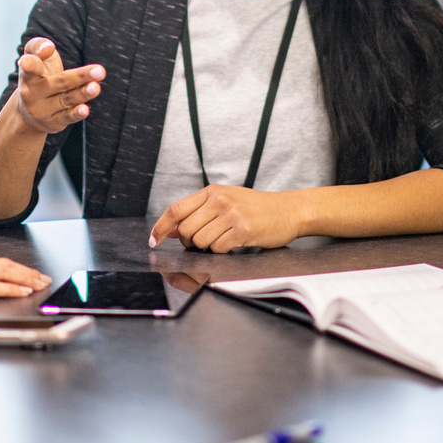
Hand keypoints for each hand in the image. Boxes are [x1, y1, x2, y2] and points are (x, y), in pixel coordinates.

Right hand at [12, 38, 104, 135]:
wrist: (28, 112)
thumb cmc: (37, 77)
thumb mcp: (33, 58)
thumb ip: (38, 46)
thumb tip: (48, 47)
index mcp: (28, 75)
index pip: (31, 67)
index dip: (29, 63)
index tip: (29, 59)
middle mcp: (33, 93)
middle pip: (60, 82)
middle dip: (80, 77)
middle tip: (100, 71)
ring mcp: (42, 109)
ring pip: (67, 99)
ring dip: (82, 94)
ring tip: (95, 87)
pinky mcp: (53, 122)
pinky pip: (67, 117)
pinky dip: (76, 114)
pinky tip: (85, 109)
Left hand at [149, 185, 302, 251]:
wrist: (288, 210)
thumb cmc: (256, 208)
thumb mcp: (226, 202)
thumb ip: (199, 213)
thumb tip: (172, 229)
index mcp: (212, 191)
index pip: (176, 209)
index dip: (161, 227)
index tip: (154, 239)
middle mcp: (220, 200)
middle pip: (186, 230)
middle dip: (190, 242)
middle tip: (203, 242)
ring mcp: (232, 214)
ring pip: (201, 242)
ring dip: (208, 247)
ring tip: (223, 240)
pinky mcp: (243, 230)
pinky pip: (218, 248)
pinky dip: (222, 251)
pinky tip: (234, 243)